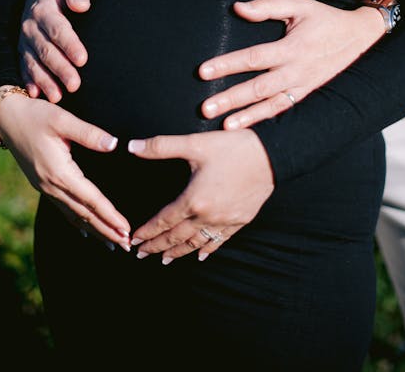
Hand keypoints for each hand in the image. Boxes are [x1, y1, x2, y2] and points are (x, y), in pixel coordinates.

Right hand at [0, 88, 130, 250]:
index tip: (127, 230)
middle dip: (107, 231)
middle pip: (84, 214)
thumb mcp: (62, 119)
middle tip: (128, 246)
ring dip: (95, 230)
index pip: (91, 199)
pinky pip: (63, 209)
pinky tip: (86, 231)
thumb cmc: (35, 115)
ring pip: (74, 215)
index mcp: (59, 172)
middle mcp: (52, 185)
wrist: (6, 118)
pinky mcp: (41, 185)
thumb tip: (114, 144)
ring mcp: (45, 187)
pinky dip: (77, 223)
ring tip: (112, 244)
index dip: (110, 216)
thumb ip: (89, 133)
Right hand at [19, 0, 89, 101]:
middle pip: (46, 50)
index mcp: (44, 9)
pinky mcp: (22, 51)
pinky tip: (37, 95)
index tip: (83, 60)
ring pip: (34, 63)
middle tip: (75, 85)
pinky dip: (29, 82)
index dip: (70, 45)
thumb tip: (82, 5)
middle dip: (60, 69)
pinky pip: (23, 68)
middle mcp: (30, 27)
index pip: (58, 29)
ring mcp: (24, 41)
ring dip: (45, 81)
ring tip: (58, 97)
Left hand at [128, 130, 273, 263]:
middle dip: (157, 246)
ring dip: (178, 252)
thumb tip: (132, 146)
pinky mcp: (240, 221)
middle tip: (141, 255)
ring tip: (165, 260)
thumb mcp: (195, 144)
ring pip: (196, 244)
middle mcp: (207, 216)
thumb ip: (161, 146)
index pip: (164, 221)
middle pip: (177, 237)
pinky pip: (219, 242)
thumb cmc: (233, 148)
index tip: (134, 240)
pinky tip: (201, 256)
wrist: (272, 156)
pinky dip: (207, 249)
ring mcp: (225, 221)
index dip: (147, 231)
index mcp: (193, 200)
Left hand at [199, 0, 385, 129]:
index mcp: (293, 48)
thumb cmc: (325, 18)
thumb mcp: (300, 4)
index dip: (227, 64)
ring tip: (224, 126)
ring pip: (271, 106)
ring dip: (247, 117)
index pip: (253, 58)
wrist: (361, 38)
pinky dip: (267, 121)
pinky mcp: (308, 95)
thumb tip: (238, 8)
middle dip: (231, 99)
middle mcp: (297, 71)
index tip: (203, 72)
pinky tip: (249, 129)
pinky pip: (285, 111)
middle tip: (205, 108)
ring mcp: (304, 87)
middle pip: (258, 88)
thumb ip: (268, 6)